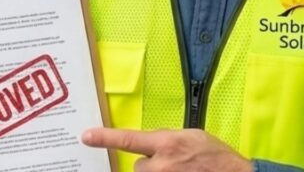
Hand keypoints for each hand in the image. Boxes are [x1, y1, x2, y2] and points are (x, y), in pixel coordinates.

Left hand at [82, 127, 252, 171]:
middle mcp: (162, 164)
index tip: (86, 137)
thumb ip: (166, 139)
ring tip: (182, 171)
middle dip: (152, 166)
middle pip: (139, 167)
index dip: (104, 138)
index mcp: (166, 143)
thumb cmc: (217, 158)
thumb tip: (151, 144)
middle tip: (174, 164)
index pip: (128, 139)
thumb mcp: (191, 136)